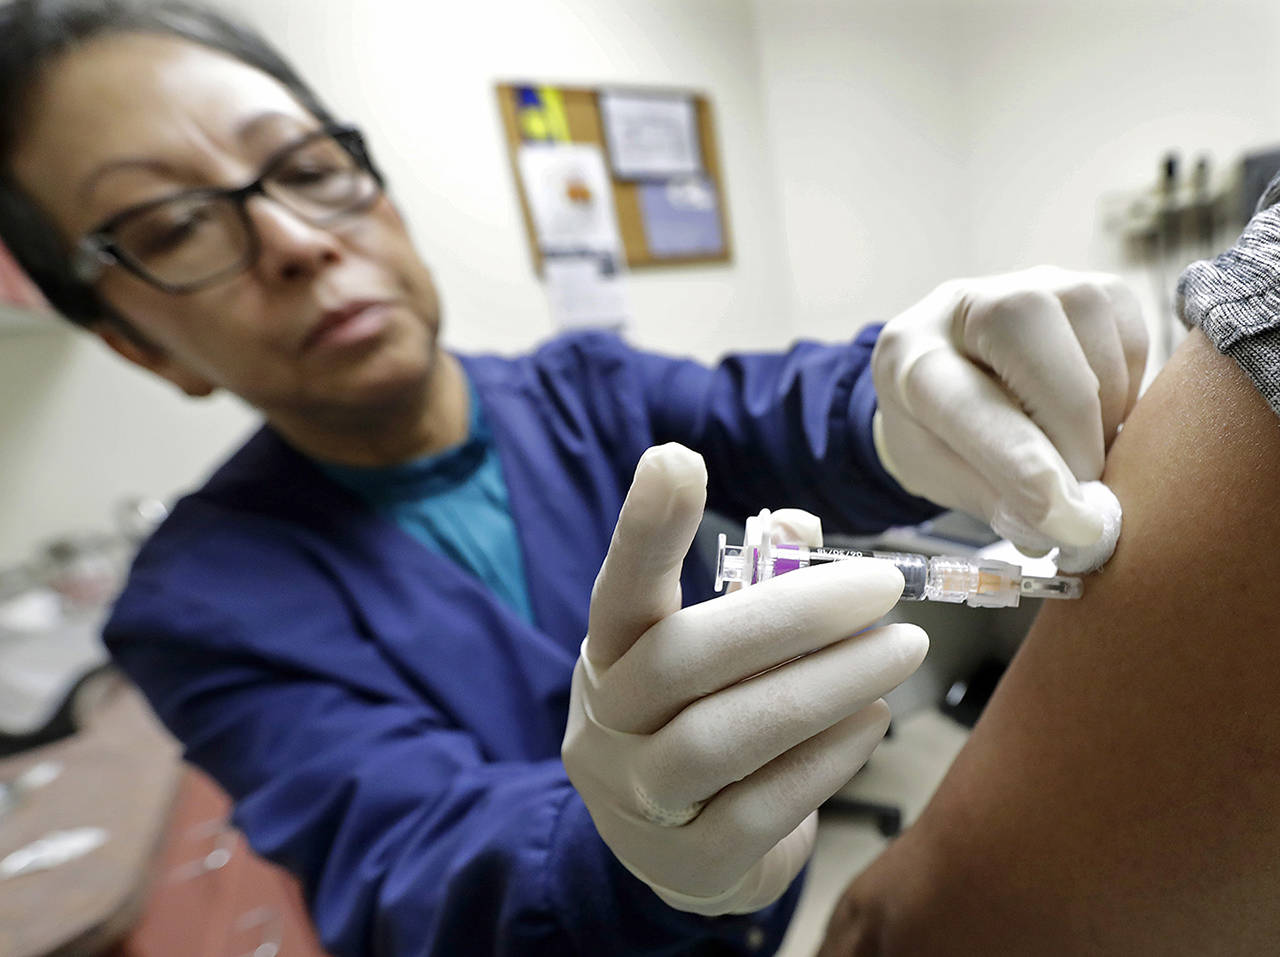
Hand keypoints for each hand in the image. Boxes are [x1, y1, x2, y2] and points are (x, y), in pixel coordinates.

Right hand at [561, 443, 927, 914]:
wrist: (678, 850)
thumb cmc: (703, 719)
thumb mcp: (709, 654)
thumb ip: (751, 586)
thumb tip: (797, 527)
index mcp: (608, 655)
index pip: (620, 587)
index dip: (645, 528)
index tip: (677, 458)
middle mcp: (606, 725)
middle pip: (682, 661)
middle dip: (790, 617)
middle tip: (883, 585)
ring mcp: (638, 801)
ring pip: (721, 738)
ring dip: (824, 687)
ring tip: (902, 650)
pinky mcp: (689, 863)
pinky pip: (761, 808)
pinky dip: (826, 759)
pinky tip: (872, 719)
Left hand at [871, 266, 1146, 552]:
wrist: (950, 366)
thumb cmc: (938, 429)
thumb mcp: (941, 473)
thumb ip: (997, 499)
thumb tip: (1069, 525)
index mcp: (911, 358)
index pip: (965, 404)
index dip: (1020, 464)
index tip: (1067, 520)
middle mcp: (969, 305)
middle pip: (1036, 351)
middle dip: (1072, 435)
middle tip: (1080, 493)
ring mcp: (1036, 283)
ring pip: (1097, 349)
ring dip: (1104, 423)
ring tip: (1078, 456)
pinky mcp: (1094, 286)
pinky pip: (1135, 344)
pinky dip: (1126, 398)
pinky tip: (1095, 418)